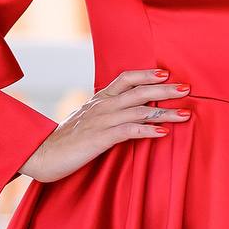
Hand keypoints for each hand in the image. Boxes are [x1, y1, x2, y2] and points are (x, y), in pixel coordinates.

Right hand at [20, 68, 191, 184]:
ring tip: (185, 114)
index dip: (146, 75)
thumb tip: (128, 112)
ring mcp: (101, 121)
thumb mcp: (87, 120)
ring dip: (164, 112)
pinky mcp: (100, 139)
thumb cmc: (66, 140)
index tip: (166, 74)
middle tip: (186, 88)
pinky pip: (128, 131)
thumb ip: (106, 113)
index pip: (125, 79)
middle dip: (164, 90)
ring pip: (138, 111)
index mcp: (99, 99)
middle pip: (138, 92)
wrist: (42, 154)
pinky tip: (163, 133)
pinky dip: (147, 131)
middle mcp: (102, 106)